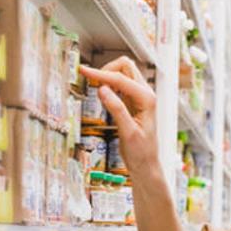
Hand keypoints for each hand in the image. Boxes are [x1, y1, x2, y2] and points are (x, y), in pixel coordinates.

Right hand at [79, 57, 159, 174]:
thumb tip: (102, 89)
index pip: (121, 79)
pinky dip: (109, 85)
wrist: (146, 164)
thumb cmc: (140, 152)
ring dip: (107, 76)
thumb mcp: (127, 132)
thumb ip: (117, 109)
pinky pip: (120, 85)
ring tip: (94, 87)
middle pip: (125, 67)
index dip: (100, 73)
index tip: (83, 70)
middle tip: (90, 81)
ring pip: (123, 73)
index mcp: (147, 99)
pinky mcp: (133, 102)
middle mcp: (145, 94)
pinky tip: (101, 94)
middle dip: (106, 69)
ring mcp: (140, 97)